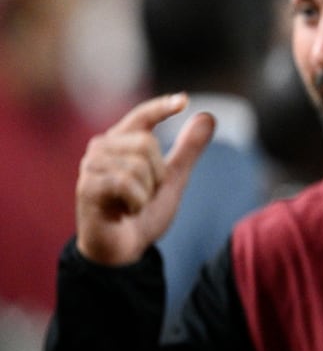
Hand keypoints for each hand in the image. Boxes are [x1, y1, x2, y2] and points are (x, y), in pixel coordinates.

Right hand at [76, 94, 214, 265]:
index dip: (162, 107)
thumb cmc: (143, 212)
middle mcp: (101, 148)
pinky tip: (125, 212)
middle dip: (158, 174)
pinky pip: (126, 183)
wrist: (123, 250)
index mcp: (122, 142)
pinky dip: (136, 202)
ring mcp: (91, 166)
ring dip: (146, 192)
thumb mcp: (172, 178)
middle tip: (145, 194)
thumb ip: (188, 149)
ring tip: (133, 205)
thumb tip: (207, 116)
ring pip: (138, 165)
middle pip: (147, 142)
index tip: (183, 101)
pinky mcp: (87, 186)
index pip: (142, 115)